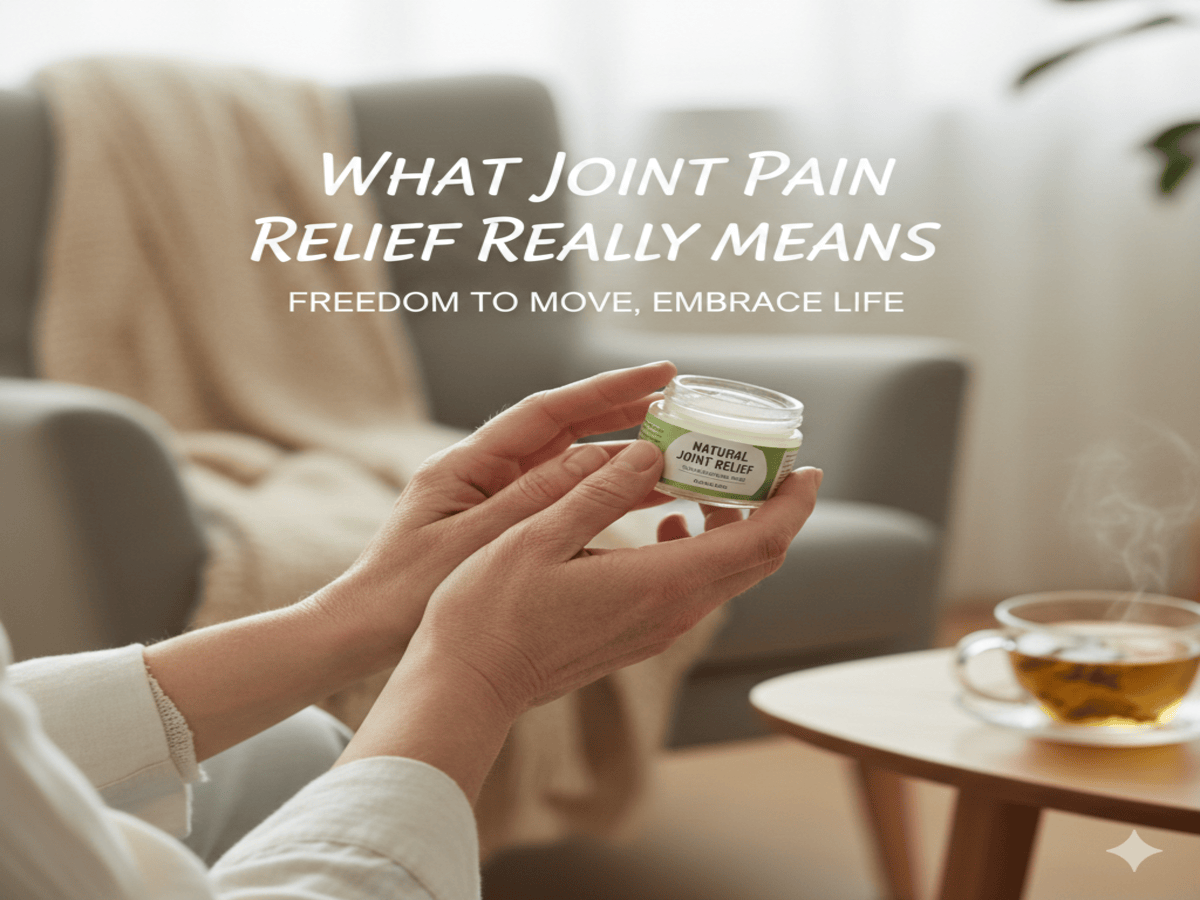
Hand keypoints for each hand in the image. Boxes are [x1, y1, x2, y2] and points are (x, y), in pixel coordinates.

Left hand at [311, 361, 676, 665]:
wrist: (358, 636)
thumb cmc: (404, 591)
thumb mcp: (476, 541)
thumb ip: (539, 497)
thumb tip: (607, 457)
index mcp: (467, 463)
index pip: (547, 410)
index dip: (607, 390)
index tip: (659, 375)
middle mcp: (481, 473)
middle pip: (561, 431)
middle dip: (619, 414)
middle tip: (677, 407)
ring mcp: (490, 501)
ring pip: (565, 469)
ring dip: (615, 459)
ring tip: (673, 457)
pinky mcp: (498, 532)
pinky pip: (557, 506)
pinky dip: (596, 501)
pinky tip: (634, 507)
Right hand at [417, 446, 821, 716]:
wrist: (469, 684)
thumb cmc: (491, 610)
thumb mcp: (539, 535)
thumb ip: (600, 492)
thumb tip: (652, 451)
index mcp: (658, 582)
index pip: (759, 543)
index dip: (791, 504)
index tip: (806, 468)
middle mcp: (671, 612)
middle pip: (753, 560)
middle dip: (772, 509)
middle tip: (764, 461)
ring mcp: (656, 630)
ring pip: (724, 575)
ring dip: (734, 527)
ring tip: (711, 481)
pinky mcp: (637, 636)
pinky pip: (694, 589)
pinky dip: (701, 550)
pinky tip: (665, 524)